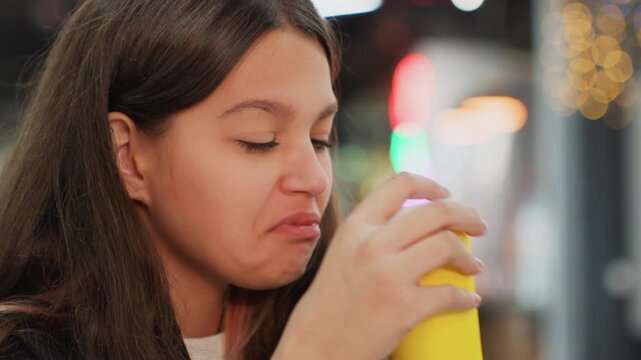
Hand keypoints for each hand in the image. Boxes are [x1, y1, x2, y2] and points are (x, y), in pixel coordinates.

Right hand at [273, 172, 486, 359]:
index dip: (431, 186)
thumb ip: (369, 236)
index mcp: (355, 226)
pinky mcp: (403, 306)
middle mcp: (371, 242)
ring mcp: (388, 274)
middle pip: (436, 211)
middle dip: (466, 215)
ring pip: (447, 245)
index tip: (446, 196)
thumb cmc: (328, 305)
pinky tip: (470, 301)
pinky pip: (449, 294)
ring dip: (469, 257)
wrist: (313, 347)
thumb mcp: (341, 255)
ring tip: (474, 268)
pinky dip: (466, 298)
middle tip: (478, 228)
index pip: (400, 184)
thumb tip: (411, 227)